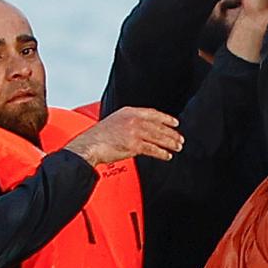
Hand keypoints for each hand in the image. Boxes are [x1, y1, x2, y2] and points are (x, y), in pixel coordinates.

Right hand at [66, 106, 182, 165]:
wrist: (87, 146)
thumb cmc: (97, 137)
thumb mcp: (114, 122)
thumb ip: (129, 122)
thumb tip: (144, 130)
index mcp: (128, 112)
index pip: (153, 113)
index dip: (166, 118)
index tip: (175, 123)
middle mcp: (133, 120)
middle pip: (158, 126)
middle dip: (172, 133)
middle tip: (180, 139)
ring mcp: (134, 132)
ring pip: (158, 137)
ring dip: (170, 143)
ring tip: (177, 147)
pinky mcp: (133, 145)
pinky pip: (153, 149)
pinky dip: (162, 153)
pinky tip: (167, 155)